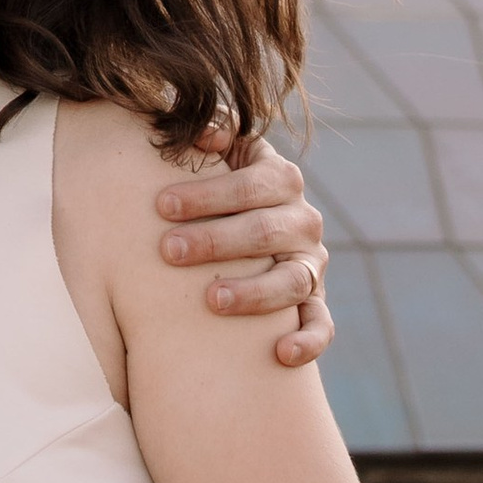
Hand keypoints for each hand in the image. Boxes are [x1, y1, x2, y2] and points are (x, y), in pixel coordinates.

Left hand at [155, 135, 332, 366]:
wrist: (248, 224)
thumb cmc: (218, 184)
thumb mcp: (221, 150)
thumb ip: (209, 128)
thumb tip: (200, 132)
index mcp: (281, 177)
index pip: (250, 183)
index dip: (207, 193)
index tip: (161, 205)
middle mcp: (303, 220)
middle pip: (265, 230)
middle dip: (215, 241)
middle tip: (169, 251)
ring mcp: (312, 263)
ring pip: (292, 280)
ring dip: (254, 292)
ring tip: (212, 300)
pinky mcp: (316, 302)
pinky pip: (321, 325)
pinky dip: (308, 340)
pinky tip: (281, 354)